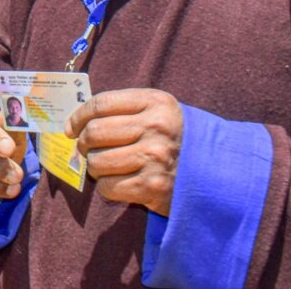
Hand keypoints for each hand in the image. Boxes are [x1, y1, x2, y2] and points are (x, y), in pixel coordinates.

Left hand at [66, 88, 182, 217]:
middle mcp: (156, 127)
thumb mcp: (159, 112)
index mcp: (156, 102)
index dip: (78, 116)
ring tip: (106, 167)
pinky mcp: (154, 186)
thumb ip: (124, 110)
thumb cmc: (177, 139)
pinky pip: (107, 187)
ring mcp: (155, 157)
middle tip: (85, 149)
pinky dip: (105, 187)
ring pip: (97, 161)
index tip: (71, 127)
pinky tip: (118, 183)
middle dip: (82, 143)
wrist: (219, 173)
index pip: (101, 103)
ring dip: (94, 167)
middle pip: (94, 132)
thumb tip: (75, 123)